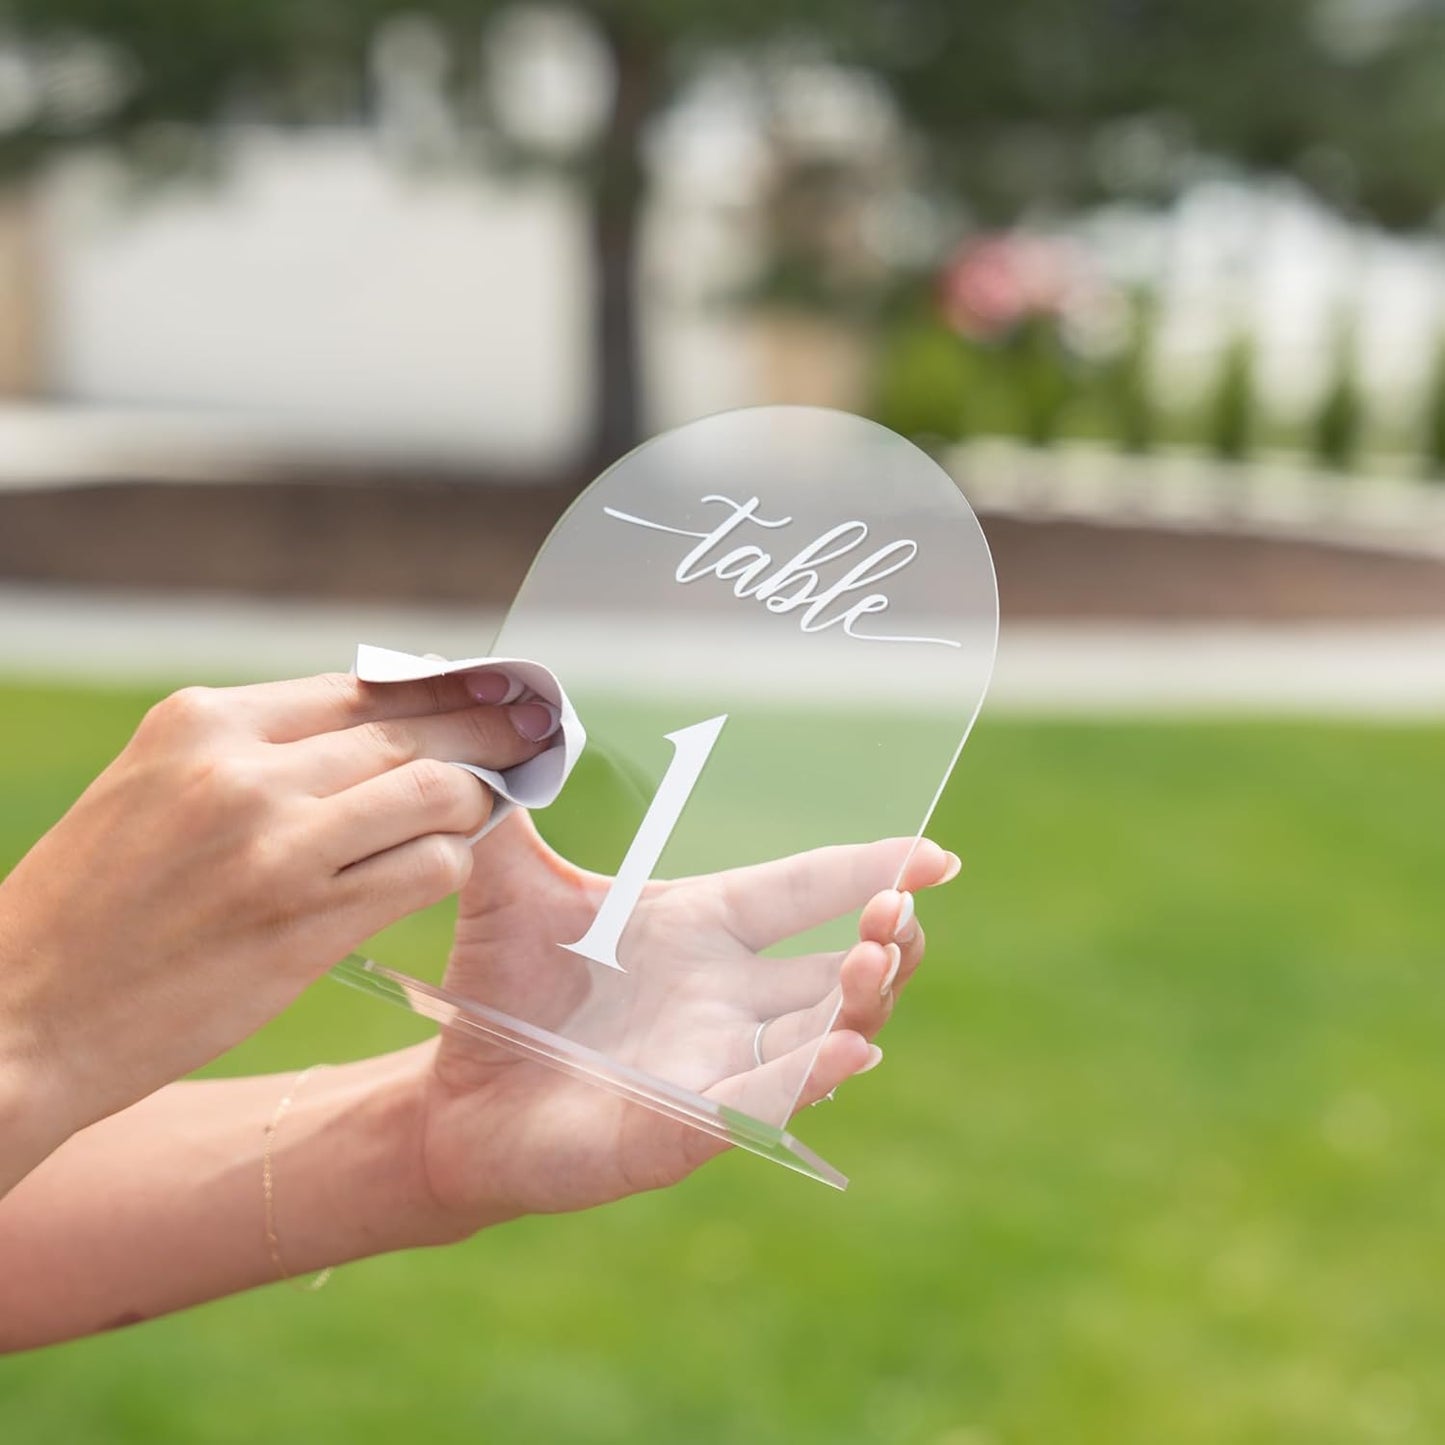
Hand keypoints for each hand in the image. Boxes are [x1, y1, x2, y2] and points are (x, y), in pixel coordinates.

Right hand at [0, 668, 555, 1160]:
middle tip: (535, 728)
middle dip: (486, 730)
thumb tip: (382, 727)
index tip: (489, 688)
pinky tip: (447, 862)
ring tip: (489, 803)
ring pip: (435, 793)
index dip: (439, 689)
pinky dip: (452, 860)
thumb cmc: (96, 903)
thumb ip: (259, 750)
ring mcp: (279, 847)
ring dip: (477, 799)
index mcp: (202, 723)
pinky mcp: (307, 923)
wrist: (24, 1017)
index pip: (360, 687)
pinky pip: (428, 870)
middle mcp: (243, 771)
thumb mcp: (156, 787)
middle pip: (409, 730)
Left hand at [412, 815, 958, 1227]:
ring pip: (821, 1036)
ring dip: (859, 1003)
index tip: (938, 856)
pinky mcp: (681, 1128)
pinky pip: (761, 1104)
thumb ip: (510, 809)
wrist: (449, 1093)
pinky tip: (848, 1052)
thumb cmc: (498, 987)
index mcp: (702, 926)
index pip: (806, 887)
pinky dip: (806, 1080)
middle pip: (839, 968)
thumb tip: (509, 723)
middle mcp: (726, 995)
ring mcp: (713, 1064)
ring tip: (875, 959)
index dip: (873, 867)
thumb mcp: (507, 886)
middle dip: (886, 940)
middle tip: (900, 911)